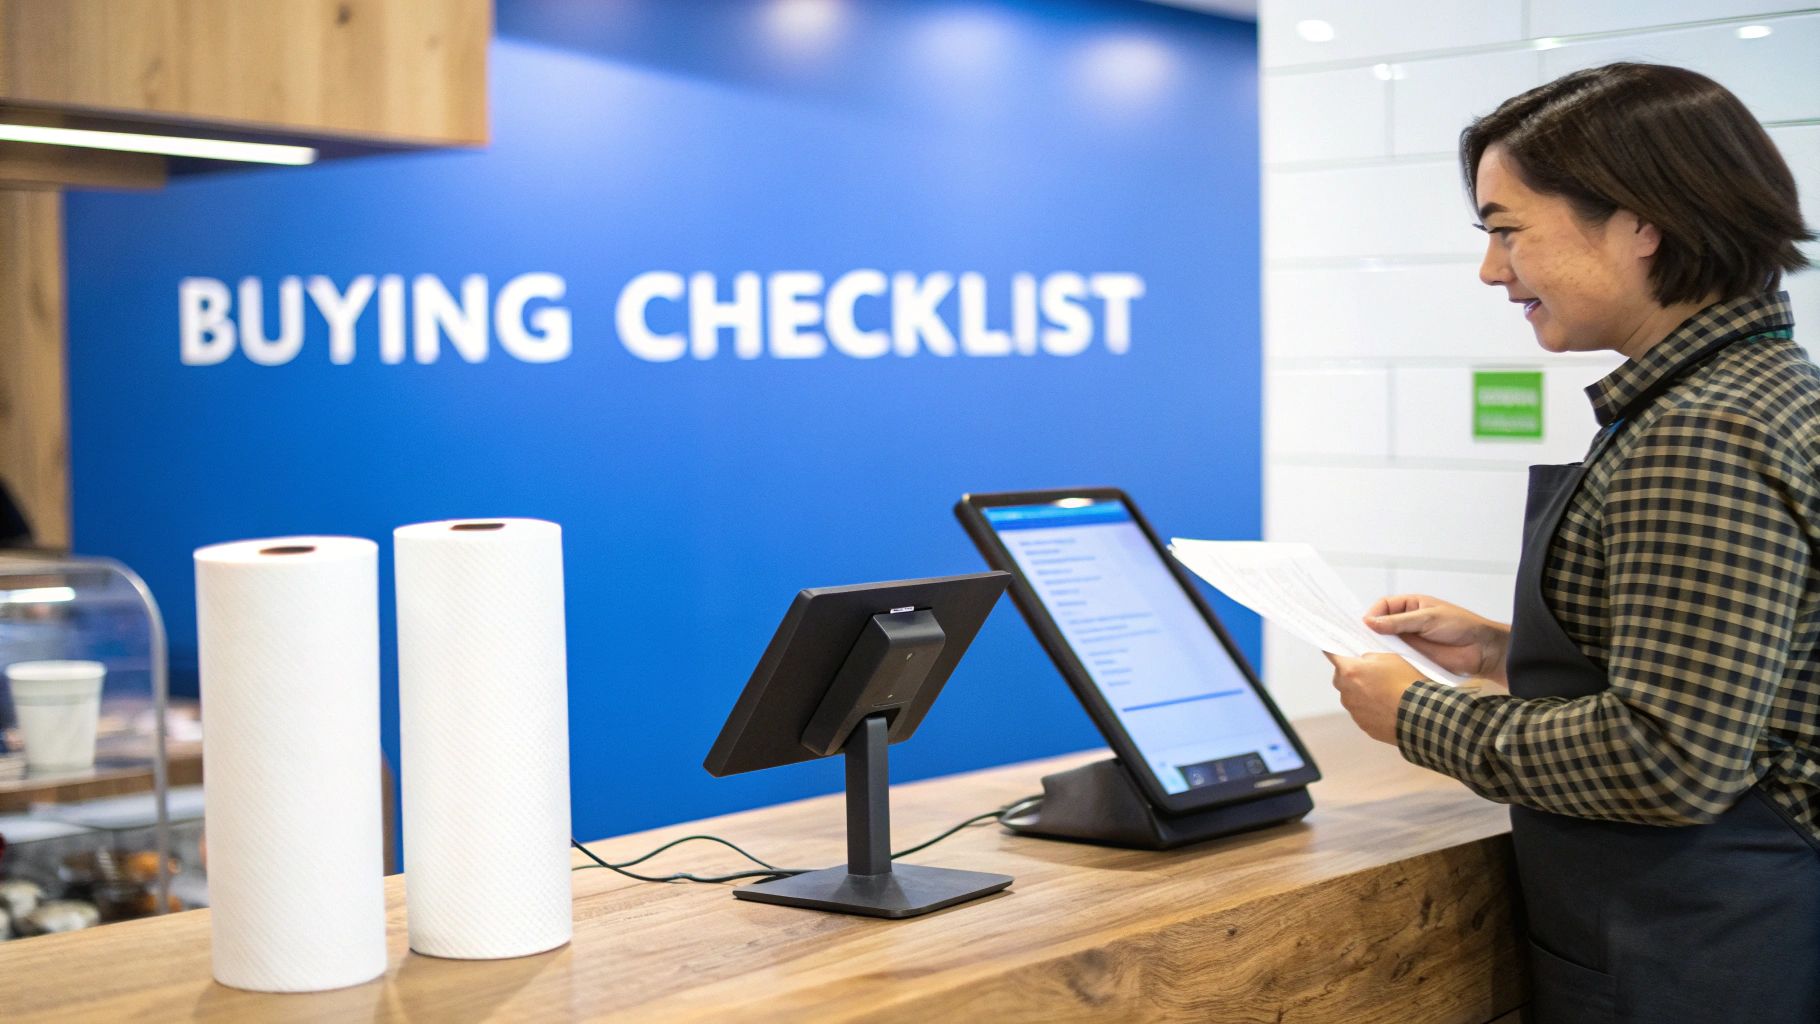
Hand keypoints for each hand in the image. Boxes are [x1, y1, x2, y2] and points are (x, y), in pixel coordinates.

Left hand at [1325, 652, 1417, 744]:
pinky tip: (1387, 707)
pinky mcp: (1363, 725)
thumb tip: (1362, 661)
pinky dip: (1370, 709)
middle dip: (1351, 674)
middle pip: (1341, 678)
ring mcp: (1354, 710)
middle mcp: (1346, 691)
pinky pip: (1362, 713)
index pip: (1332, 655)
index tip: (1331, 649)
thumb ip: (1370, 658)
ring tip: (1384, 693)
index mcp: (1350, 671)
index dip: (1333, 651)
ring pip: (1351, 697)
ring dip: (1361, 693)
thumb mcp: (1390, 658)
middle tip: (1369, 674)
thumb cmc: (1406, 683)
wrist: (1419, 713)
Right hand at [1364, 594, 1509, 684]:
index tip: (1365, 625)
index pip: (1383, 606)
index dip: (1373, 614)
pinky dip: (1387, 660)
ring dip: (1377, 647)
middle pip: (1381, 625)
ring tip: (1366, 654)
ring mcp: (1409, 641)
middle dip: (1371, 631)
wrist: (1481, 650)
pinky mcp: (1413, 658)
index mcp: (1410, 606)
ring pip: (1386, 642)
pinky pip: (1396, 658)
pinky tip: (1379, 664)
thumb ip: (1398, 622)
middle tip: (1359, 641)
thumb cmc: (1459, 626)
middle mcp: (1406, 623)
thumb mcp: (1427, 618)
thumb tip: (1369, 622)